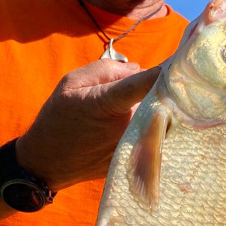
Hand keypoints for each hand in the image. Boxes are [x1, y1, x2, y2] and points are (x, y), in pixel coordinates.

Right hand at [16, 58, 159, 190]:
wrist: (47, 163)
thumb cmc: (57, 119)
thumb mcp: (71, 83)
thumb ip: (105, 69)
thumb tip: (137, 68)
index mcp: (109, 103)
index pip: (144, 83)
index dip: (162, 72)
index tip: (178, 62)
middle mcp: (126, 126)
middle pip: (154, 97)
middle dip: (150, 88)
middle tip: (130, 90)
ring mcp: (133, 146)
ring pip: (155, 116)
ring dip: (149, 108)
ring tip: (121, 112)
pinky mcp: (135, 158)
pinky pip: (152, 134)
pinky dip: (147, 126)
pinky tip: (124, 128)